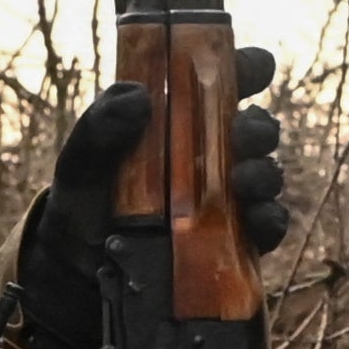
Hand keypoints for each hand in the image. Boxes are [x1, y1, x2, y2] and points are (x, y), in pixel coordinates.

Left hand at [10, 50, 290, 348]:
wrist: (76, 280)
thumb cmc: (82, 209)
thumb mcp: (80, 165)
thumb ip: (100, 127)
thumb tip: (139, 97)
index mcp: (177, 124)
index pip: (221, 84)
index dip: (246, 68)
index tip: (254, 68)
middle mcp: (208, 158)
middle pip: (253, 130)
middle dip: (259, 127)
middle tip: (244, 134)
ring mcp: (225, 201)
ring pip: (266, 175)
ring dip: (265, 172)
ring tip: (244, 181)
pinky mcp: (234, 245)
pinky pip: (268, 227)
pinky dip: (271, 219)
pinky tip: (257, 218)